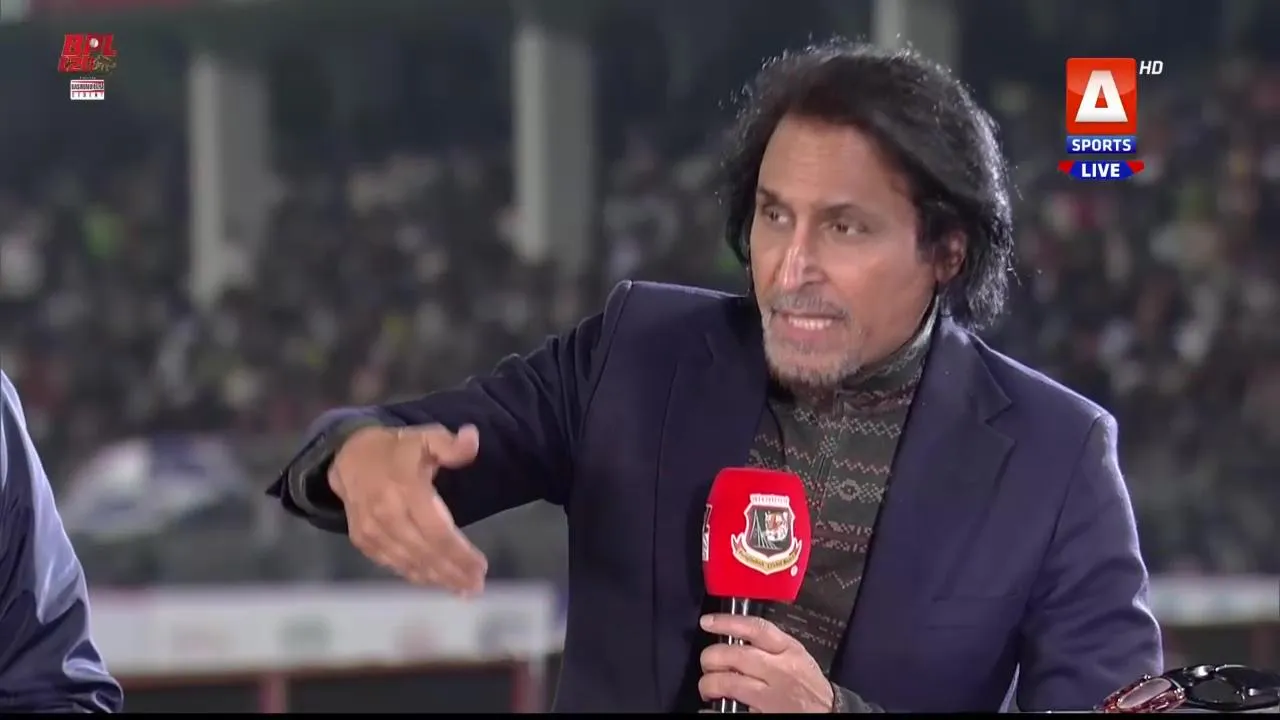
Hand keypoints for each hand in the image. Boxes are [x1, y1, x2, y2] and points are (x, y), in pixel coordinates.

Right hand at [331, 424, 487, 594]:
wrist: (350, 456)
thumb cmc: (399, 449)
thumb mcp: (427, 437)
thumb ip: (450, 444)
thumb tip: (473, 439)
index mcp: (406, 488)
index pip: (437, 531)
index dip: (460, 553)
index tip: (481, 567)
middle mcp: (386, 513)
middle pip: (425, 552)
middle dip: (453, 572)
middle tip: (477, 586)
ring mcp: (371, 530)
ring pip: (408, 562)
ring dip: (437, 579)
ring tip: (463, 590)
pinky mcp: (363, 540)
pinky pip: (392, 563)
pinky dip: (414, 575)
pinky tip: (434, 582)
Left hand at [698, 614, 834, 712]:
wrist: (830, 714)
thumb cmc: (809, 684)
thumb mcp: (796, 655)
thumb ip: (771, 645)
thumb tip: (735, 636)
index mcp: (788, 650)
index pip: (755, 628)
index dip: (727, 622)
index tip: (707, 621)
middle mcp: (780, 670)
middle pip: (734, 655)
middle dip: (711, 657)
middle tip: (707, 662)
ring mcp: (772, 696)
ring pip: (728, 683)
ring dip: (708, 683)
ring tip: (708, 687)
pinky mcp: (765, 715)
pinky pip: (732, 711)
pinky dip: (714, 710)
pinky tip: (710, 708)